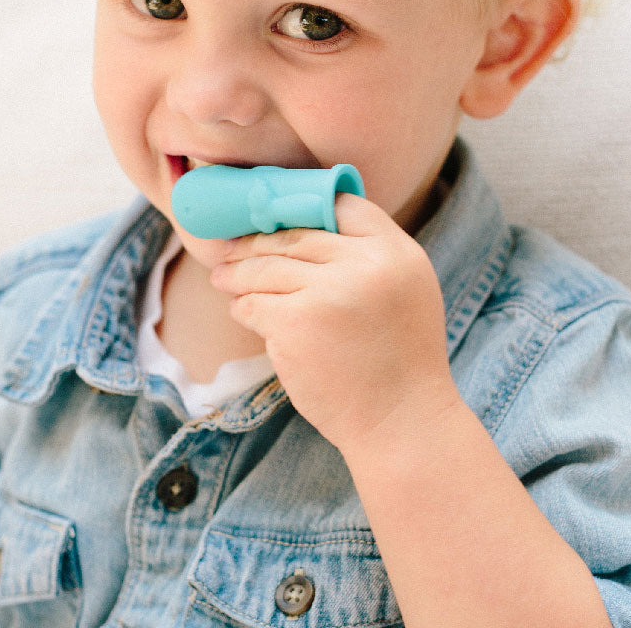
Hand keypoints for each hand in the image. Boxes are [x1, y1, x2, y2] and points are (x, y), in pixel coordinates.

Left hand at [209, 193, 457, 454]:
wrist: (402, 424)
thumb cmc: (399, 361)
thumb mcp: (407, 291)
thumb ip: (371, 257)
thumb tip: (310, 225)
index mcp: (398, 252)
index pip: (344, 205)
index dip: (307, 206)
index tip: (279, 216)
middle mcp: (366, 264)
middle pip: (297, 235)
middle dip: (258, 241)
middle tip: (232, 247)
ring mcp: (329, 292)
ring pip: (267, 267)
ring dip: (238, 272)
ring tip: (223, 276)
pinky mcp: (295, 323)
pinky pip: (254, 303)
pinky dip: (242, 306)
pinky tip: (239, 309)